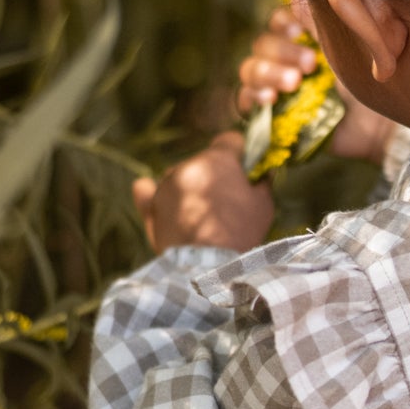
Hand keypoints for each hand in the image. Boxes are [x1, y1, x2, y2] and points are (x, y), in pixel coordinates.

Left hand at [131, 132, 274, 254]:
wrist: (207, 267)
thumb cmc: (240, 233)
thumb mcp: (263, 206)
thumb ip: (262, 183)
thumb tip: (262, 174)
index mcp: (218, 159)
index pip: (230, 141)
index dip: (241, 155)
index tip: (246, 171)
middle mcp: (188, 165)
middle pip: (205, 161)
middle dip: (215, 176)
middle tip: (226, 203)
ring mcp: (166, 184)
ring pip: (181, 177)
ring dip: (191, 188)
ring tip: (201, 217)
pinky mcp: (150, 205)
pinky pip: (145, 189)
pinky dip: (151, 192)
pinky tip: (155, 195)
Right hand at [236, 0, 395, 165]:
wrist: (377, 129)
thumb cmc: (371, 85)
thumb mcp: (354, 51)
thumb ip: (330, 24)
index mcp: (306, 37)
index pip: (281, 19)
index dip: (285, 22)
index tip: (301, 31)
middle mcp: (287, 57)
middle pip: (264, 43)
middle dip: (283, 51)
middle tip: (310, 63)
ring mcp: (276, 85)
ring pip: (251, 68)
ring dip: (269, 72)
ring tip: (295, 82)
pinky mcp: (271, 112)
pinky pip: (246, 98)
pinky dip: (254, 95)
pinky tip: (271, 98)